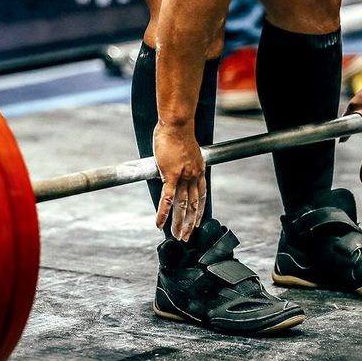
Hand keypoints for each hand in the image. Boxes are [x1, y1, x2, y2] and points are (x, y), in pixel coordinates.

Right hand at [153, 123, 206, 240]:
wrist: (177, 124)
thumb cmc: (178, 132)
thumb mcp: (185, 150)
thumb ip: (181, 162)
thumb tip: (171, 167)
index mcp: (198, 170)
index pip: (201, 196)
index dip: (199, 211)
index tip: (197, 222)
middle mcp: (194, 176)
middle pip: (193, 205)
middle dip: (189, 223)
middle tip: (186, 236)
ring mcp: (184, 177)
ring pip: (182, 205)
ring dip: (178, 222)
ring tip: (175, 235)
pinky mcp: (171, 176)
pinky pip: (167, 199)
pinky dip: (163, 213)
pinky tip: (160, 224)